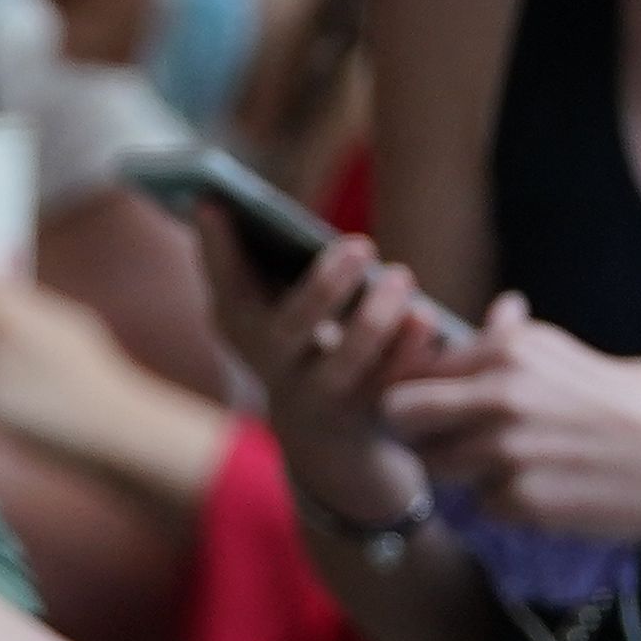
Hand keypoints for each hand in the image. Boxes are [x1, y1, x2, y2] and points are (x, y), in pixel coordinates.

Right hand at [216, 224, 444, 526]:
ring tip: (401, 277)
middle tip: (362, 244)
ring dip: (375, 320)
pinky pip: (389, 384)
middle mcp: (272, 365)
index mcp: (242, 326)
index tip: (216, 202)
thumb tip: (222, 202)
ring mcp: (318, 396)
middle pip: (290, 328)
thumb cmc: (299, 341)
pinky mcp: (363, 416)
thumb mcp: (270, 304)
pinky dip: (408, 352)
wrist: (326, 438)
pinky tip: (424, 318)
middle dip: (325, 286)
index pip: (224, 285)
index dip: (217, 249)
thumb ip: (251, 260)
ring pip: (345, 363)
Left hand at [377, 301, 640, 553]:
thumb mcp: (575, 357)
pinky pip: (482, 505)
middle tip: (447, 443)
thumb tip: (494, 314)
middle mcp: (499, 394)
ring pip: (437, 467)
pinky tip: (549, 492)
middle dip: (416, 431)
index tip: (437, 409)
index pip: (416, 370)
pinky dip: (504, 505)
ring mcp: (506, 451)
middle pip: (400, 415)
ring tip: (516, 468)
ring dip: (462, 473)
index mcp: (510, 350)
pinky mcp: (520, 501)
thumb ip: (518, 343)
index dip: (420, 394)